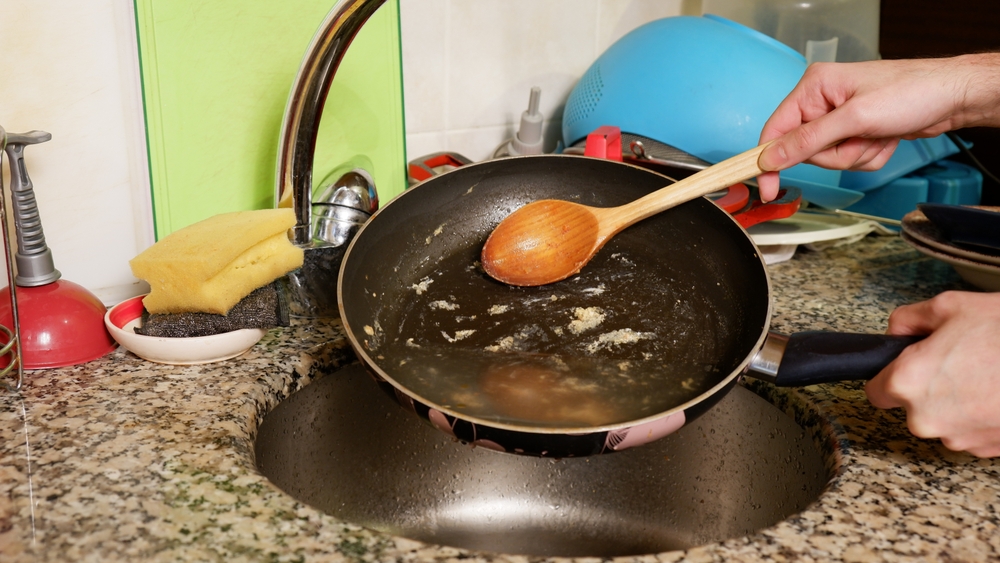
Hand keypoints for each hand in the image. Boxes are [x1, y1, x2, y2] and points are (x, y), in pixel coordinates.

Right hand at [755, 54, 999, 200]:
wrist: (953, 97)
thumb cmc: (911, 92)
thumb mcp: (855, 118)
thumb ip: (808, 140)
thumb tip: (771, 157)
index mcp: (814, 87)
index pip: (775, 130)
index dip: (769, 160)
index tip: (767, 187)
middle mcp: (822, 101)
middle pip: (806, 150)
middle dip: (836, 154)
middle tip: (860, 138)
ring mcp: (840, 117)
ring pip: (830, 158)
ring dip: (856, 155)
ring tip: (878, 135)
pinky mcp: (856, 130)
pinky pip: (849, 158)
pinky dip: (869, 155)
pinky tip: (885, 138)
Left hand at [865, 291, 999, 456]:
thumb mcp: (950, 307)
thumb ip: (908, 319)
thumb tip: (896, 331)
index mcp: (909, 382)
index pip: (875, 391)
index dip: (888, 375)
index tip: (904, 366)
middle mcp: (927, 417)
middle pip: (910, 407)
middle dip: (927, 386)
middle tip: (956, 360)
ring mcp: (959, 437)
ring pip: (943, 419)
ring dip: (955, 401)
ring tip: (984, 373)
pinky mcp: (986, 449)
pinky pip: (971, 430)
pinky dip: (980, 413)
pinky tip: (996, 391)